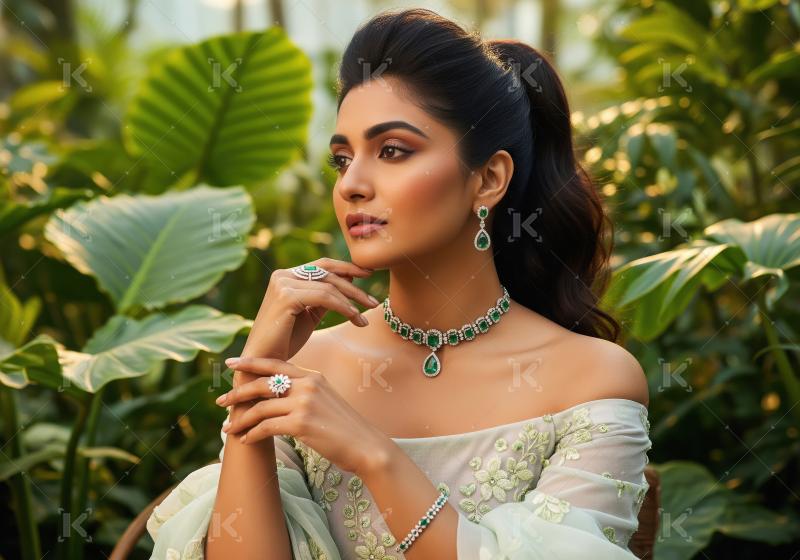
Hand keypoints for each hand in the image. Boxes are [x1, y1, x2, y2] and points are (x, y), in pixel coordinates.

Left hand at [216, 357, 392, 475]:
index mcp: (312, 377)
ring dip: (241, 420)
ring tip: (228, 429)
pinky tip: (246, 441)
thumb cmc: (345, 429)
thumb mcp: (326, 401)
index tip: (231, 363)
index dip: (250, 363)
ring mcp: (304, 403)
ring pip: (260, 408)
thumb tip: (278, 397)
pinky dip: (252, 435)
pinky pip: (266, 428)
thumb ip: (304, 394)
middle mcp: (308, 385)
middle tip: (220, 401)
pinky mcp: (301, 423)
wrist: (366, 446)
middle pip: (262, 384)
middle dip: (237, 393)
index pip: (275, 365)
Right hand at [252, 258, 378, 361]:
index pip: (322, 265)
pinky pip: (324, 298)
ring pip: (329, 287)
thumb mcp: (310, 313)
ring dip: (352, 302)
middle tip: (374, 301)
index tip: (369, 274)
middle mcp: (282, 275)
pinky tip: (355, 318)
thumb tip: (350, 279)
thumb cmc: (285, 340)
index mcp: (286, 276)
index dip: (347, 268)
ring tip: (364, 317)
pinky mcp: (286, 296)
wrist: (264, 362)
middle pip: (328, 274)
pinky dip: (344, 308)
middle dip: (354, 287)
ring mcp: (283, 284)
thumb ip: (326, 296)